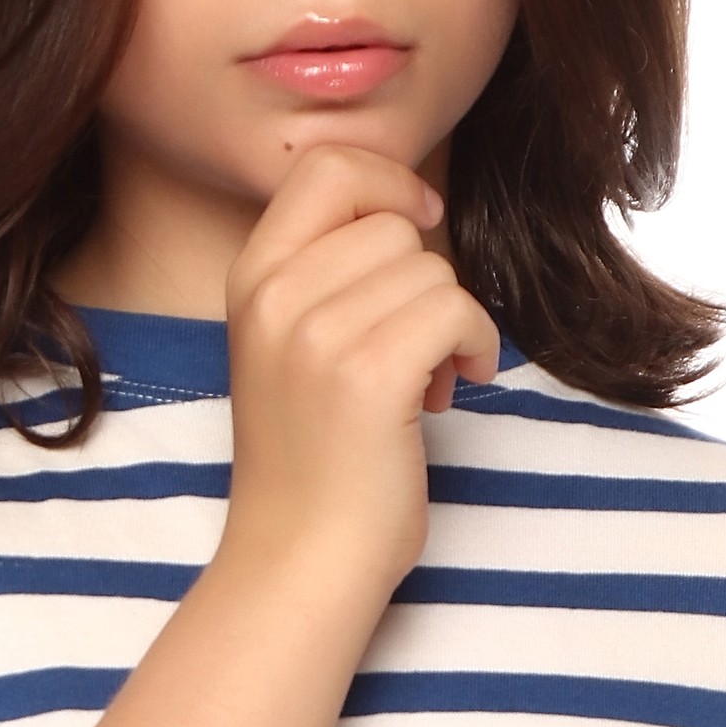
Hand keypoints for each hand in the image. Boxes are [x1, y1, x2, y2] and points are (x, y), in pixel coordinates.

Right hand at [218, 143, 500, 596]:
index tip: (420, 224)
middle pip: (391, 222)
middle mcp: (274, 297)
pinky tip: (456, 385)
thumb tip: (409, 213)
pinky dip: (475, 345)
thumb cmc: (313, 465)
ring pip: (432, 269)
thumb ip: (325, 276)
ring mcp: (316, 334)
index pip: (325, 166)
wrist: (299, 560)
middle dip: (425, 278)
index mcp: (250, 280)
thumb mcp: (290, 347)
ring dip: (453, 321)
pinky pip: (456, 309)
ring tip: (428, 379)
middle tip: (416, 345)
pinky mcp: (368, 375)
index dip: (388, 182)